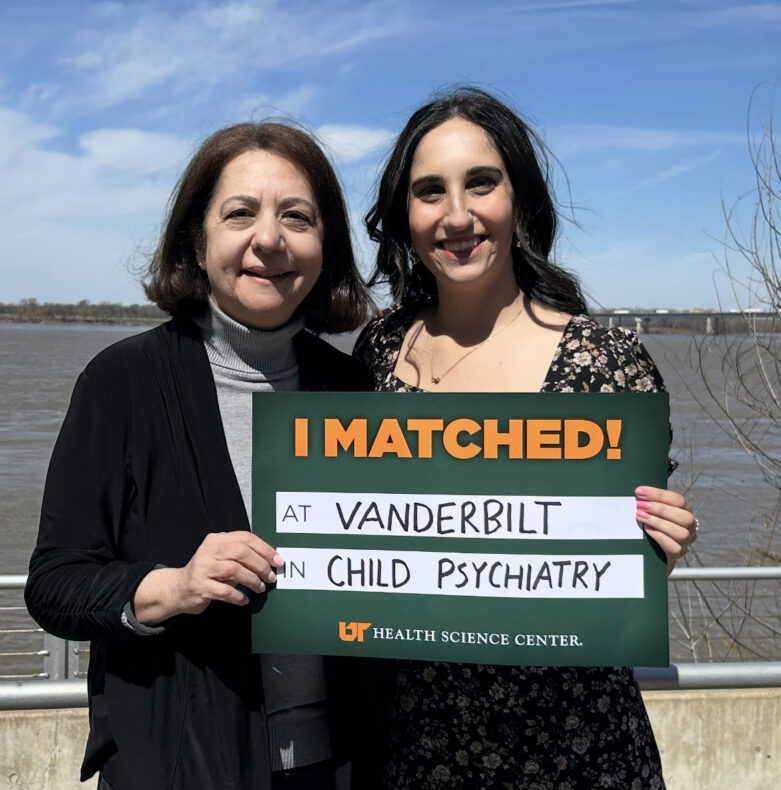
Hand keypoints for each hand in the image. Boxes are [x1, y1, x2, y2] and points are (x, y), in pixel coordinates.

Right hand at [133, 531, 283, 623]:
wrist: (177, 589)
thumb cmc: (207, 573)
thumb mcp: (221, 558)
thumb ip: (241, 555)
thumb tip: (271, 560)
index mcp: (217, 539)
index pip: (245, 538)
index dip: (264, 549)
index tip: (278, 560)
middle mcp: (208, 550)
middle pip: (241, 552)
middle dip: (261, 565)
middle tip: (271, 577)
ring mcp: (202, 568)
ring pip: (234, 570)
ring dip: (252, 580)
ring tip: (260, 588)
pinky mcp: (198, 586)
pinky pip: (224, 591)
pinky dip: (238, 596)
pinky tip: (244, 599)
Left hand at [634, 486, 697, 573]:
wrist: (652, 550)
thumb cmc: (651, 524)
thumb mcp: (653, 510)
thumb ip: (651, 502)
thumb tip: (638, 492)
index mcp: (685, 510)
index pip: (678, 500)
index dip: (659, 494)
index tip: (639, 491)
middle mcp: (689, 526)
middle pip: (685, 517)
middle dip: (660, 509)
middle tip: (639, 505)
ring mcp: (685, 541)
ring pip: (681, 533)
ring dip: (658, 522)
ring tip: (641, 516)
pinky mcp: (678, 553)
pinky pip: (674, 547)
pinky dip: (659, 536)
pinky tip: (647, 530)